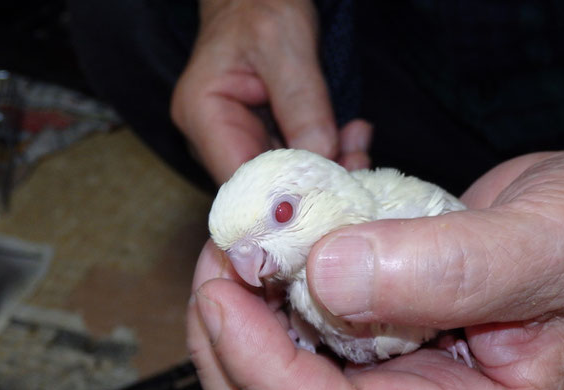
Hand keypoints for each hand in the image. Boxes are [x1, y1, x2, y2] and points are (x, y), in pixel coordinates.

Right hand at [171, 0, 371, 183]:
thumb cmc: (259, 7)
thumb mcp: (283, 43)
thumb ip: (302, 101)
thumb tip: (323, 157)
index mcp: (203, 116)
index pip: (239, 181)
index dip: (282, 198)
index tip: (329, 193)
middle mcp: (216, 139)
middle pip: (264, 186)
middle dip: (316, 181)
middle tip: (359, 163)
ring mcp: (241, 141)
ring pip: (287, 178)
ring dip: (329, 167)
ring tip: (360, 143)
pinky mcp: (265, 141)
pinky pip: (299, 161)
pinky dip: (330, 154)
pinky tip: (353, 138)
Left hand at [187, 130, 563, 389]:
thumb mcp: (548, 241)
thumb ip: (455, 266)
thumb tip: (328, 278)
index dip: (270, 374)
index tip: (222, 298)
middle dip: (233, 359)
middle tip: (212, 277)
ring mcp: (399, 386)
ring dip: (237, 330)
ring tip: (226, 260)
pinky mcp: (378, 347)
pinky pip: (302, 345)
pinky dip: (267, 305)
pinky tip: (264, 254)